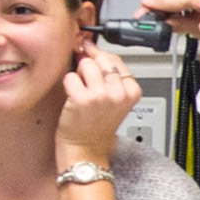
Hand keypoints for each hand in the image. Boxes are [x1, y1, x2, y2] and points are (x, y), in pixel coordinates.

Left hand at [57, 41, 141, 166]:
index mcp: (132, 92)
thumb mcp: (116, 101)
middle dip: (90, 64)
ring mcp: (101, 96)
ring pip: (86, 64)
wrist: (85, 150)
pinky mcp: (82, 99)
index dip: (102, 55)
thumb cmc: (97, 127)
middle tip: (85, 77)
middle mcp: (119, 93)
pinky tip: (72, 98)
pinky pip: (70, 77)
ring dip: (79, 74)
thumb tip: (92, 50)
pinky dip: (68, 85)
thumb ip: (111, 77)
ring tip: (80, 90)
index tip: (93, 53)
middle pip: (102, 59)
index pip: (117, 60)